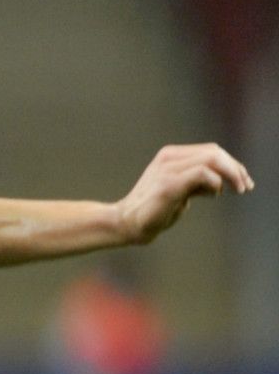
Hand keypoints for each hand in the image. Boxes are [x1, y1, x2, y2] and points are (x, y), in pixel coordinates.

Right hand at [117, 143, 253, 244]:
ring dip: (232, 174)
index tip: (243, 181)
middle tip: (245, 186)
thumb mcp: (180, 189)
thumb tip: (222, 181)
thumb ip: (196, 180)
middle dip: (236, 168)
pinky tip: (215, 194)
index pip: (210, 150)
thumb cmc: (154, 210)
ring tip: (240, 189)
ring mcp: (167, 169)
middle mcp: (169, 157)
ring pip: (211, 159)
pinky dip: (215, 184)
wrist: (128, 223)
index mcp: (170, 156)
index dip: (232, 164)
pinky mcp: (168, 184)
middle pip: (214, 152)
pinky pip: (202, 174)